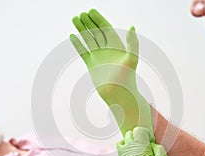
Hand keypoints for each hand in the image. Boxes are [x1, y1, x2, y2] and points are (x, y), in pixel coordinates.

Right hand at [70, 9, 153, 138]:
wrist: (118, 95)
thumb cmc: (127, 78)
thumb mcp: (132, 59)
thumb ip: (133, 42)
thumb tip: (132, 26)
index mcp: (117, 46)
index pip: (106, 28)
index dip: (99, 19)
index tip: (91, 11)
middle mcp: (107, 50)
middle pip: (96, 32)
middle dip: (89, 22)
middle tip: (80, 14)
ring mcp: (98, 57)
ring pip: (88, 39)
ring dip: (82, 30)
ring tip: (74, 19)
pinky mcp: (91, 64)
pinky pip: (83, 51)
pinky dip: (77, 44)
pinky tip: (72, 36)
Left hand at [117, 127, 169, 155]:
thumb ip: (158, 148)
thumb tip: (152, 143)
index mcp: (138, 147)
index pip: (138, 130)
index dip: (146, 133)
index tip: (151, 140)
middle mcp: (128, 150)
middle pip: (129, 134)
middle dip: (138, 136)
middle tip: (146, 144)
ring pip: (123, 141)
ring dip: (130, 142)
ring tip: (139, 150)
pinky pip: (121, 152)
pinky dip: (126, 151)